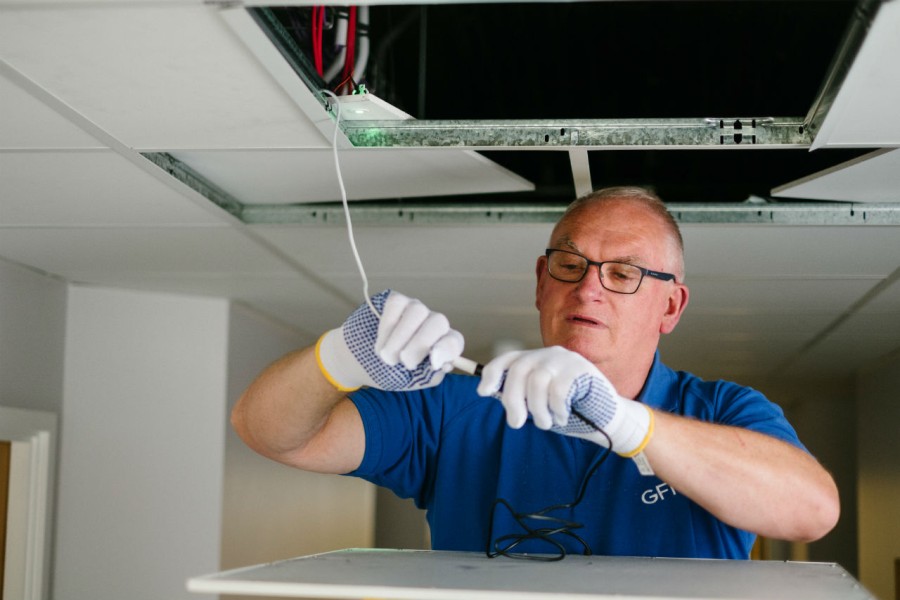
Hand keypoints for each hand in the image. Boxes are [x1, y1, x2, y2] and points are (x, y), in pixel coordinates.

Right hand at [316, 289, 463, 391]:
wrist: (359, 363)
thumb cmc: (389, 372)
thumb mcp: (410, 381)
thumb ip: (428, 375)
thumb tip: (443, 364)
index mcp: (440, 344)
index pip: (454, 341)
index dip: (447, 349)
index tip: (433, 362)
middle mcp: (431, 323)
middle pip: (438, 322)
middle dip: (420, 344)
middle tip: (403, 362)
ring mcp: (414, 309)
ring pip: (417, 312)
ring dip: (400, 337)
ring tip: (387, 356)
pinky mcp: (395, 301)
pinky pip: (396, 305)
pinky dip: (387, 326)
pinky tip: (380, 341)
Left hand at [476, 346, 653, 456]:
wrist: (605, 419)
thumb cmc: (568, 411)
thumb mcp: (538, 404)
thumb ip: (518, 396)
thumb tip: (488, 392)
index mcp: (536, 360)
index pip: (508, 360)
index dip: (492, 374)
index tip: (483, 392)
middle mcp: (548, 354)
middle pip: (519, 370)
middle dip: (513, 400)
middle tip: (515, 423)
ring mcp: (566, 359)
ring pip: (537, 380)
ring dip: (537, 409)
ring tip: (546, 422)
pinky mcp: (582, 369)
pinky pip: (558, 390)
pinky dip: (556, 409)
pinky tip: (563, 416)